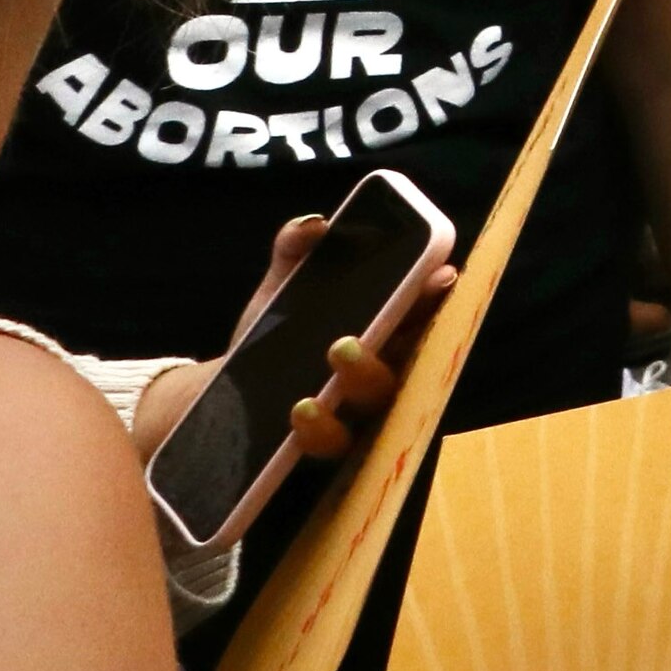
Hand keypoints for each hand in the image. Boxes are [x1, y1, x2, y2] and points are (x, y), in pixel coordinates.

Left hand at [127, 207, 459, 472]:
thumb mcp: (283, 286)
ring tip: (327, 369)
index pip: (426, 308)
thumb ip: (296, 250)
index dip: (439, 294)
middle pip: (410, 358)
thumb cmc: (277, 332)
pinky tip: (300, 411)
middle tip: (349, 336)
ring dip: (361, 382)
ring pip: (378, 402)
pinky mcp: (330, 445)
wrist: (230, 395)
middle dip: (399, 337)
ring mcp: (361, 411)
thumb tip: (313, 225)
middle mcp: (385, 369)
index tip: (440, 276)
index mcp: (387, 327)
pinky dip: (321, 429)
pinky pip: (335, 444)